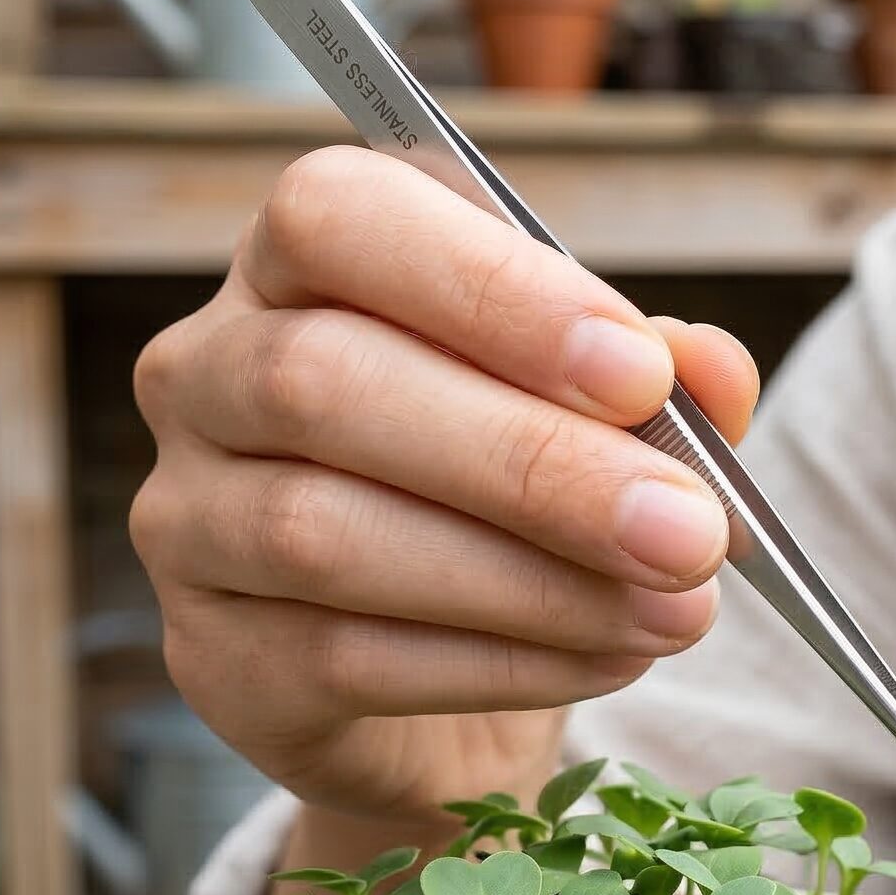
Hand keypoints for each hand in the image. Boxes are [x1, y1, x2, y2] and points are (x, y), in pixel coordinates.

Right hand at [130, 145, 758, 828]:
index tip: (642, 375)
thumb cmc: (521, 486)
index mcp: (303, 260)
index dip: (492, 290)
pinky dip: (503, 662)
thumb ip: (657, 376)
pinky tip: (611, 658)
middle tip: (692, 530)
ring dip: (532, 580)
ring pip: (324, 534)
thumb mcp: (603, 407)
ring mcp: (186, 517)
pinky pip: (343, 658)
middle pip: (326, 383)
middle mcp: (209, 369)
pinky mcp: (212, 657)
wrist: (449, 676)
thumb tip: (709, 367)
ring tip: (675, 608)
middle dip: (537, 464)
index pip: (340, 218)